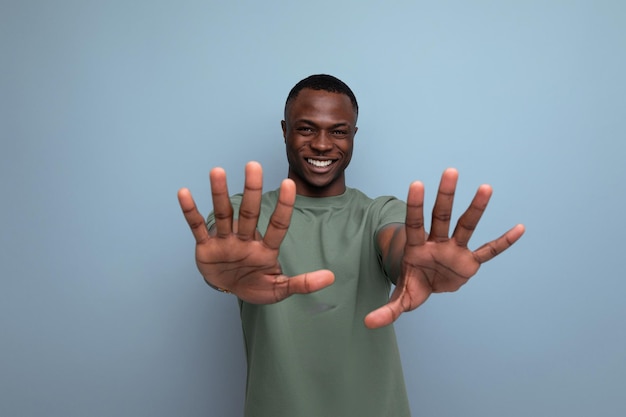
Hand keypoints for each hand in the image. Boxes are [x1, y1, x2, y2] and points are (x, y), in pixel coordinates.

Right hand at [178, 161, 333, 302]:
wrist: (229, 290)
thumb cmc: (256, 285)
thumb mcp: (280, 288)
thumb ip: (303, 283)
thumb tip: (331, 277)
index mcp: (265, 248)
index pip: (278, 224)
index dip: (284, 206)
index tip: (289, 183)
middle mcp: (246, 239)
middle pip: (250, 212)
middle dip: (252, 190)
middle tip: (254, 165)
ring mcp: (225, 241)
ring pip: (224, 214)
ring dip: (220, 194)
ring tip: (218, 171)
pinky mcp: (206, 246)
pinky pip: (197, 227)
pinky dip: (191, 211)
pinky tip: (185, 193)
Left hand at [364, 168, 524, 327]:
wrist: (430, 285)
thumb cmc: (414, 284)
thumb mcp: (401, 298)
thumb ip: (387, 310)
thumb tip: (367, 323)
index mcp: (417, 248)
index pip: (415, 224)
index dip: (415, 206)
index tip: (416, 183)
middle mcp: (437, 243)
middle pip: (441, 217)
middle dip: (445, 196)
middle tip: (450, 171)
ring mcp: (455, 250)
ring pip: (466, 226)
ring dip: (476, 208)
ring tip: (486, 187)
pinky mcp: (470, 262)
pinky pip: (488, 251)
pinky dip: (503, 243)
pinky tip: (520, 228)